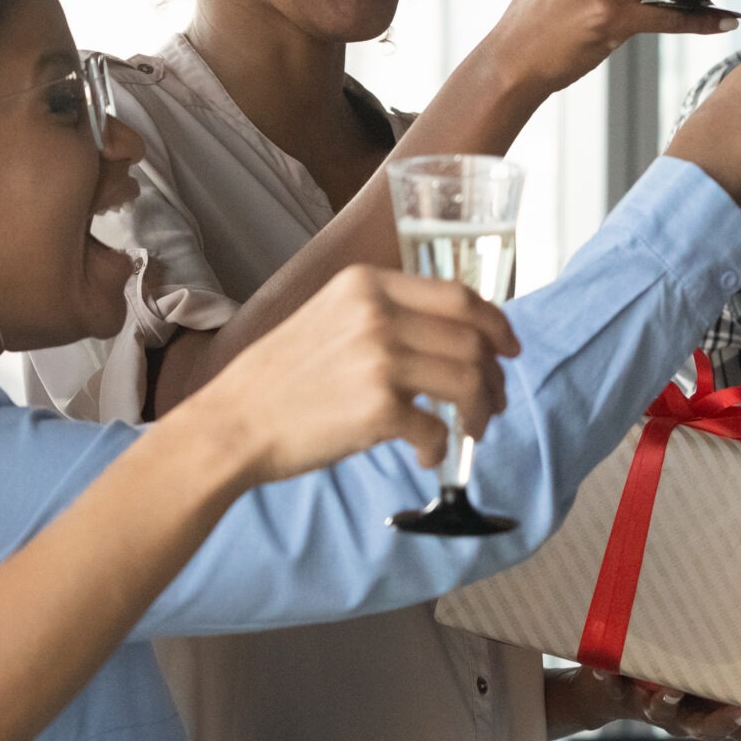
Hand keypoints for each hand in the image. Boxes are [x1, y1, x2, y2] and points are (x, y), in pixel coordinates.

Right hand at [192, 266, 517, 484]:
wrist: (231, 424)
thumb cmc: (279, 379)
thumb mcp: (329, 317)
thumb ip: (384, 315)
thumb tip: (451, 337)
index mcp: (366, 285)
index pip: (458, 296)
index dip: (495, 324)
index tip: (508, 348)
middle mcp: (376, 314)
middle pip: (472, 339)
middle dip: (493, 376)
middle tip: (493, 403)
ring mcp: (379, 360)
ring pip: (467, 381)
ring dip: (478, 413)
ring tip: (468, 432)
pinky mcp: (378, 409)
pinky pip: (438, 429)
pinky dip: (441, 448)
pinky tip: (426, 456)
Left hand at [547, 667, 740, 740]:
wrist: (603, 693)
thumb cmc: (668, 677)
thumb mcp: (706, 673)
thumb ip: (731, 656)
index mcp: (715, 715)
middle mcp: (688, 720)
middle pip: (714, 732)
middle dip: (729, 722)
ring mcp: (653, 710)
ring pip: (664, 715)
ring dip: (669, 704)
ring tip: (671, 690)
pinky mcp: (619, 694)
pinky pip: (613, 690)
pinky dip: (609, 680)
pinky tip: (604, 667)